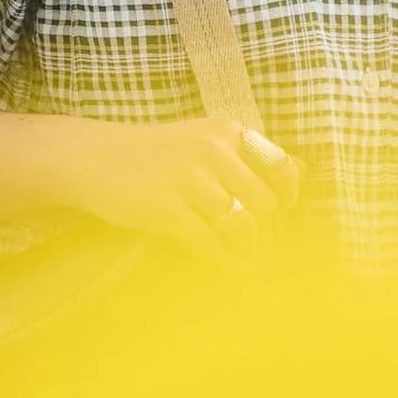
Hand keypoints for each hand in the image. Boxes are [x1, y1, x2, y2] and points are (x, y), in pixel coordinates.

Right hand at [51, 117, 301, 269]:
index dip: (286, 193)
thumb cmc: (156, 152)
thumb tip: (304, 170)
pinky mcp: (167, 210)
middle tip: (250, 232)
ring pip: (241, 224)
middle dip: (262, 223)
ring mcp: (189, 180)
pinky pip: (210, 243)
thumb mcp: (203, 139)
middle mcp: (212, 151)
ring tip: (242, 254)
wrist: (93, 157)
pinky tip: (230, 267)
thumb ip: (248, 154)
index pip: (280, 165)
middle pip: (265, 202)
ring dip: (245, 246)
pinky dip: (225, 260)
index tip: (281, 208)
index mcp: (226, 130)